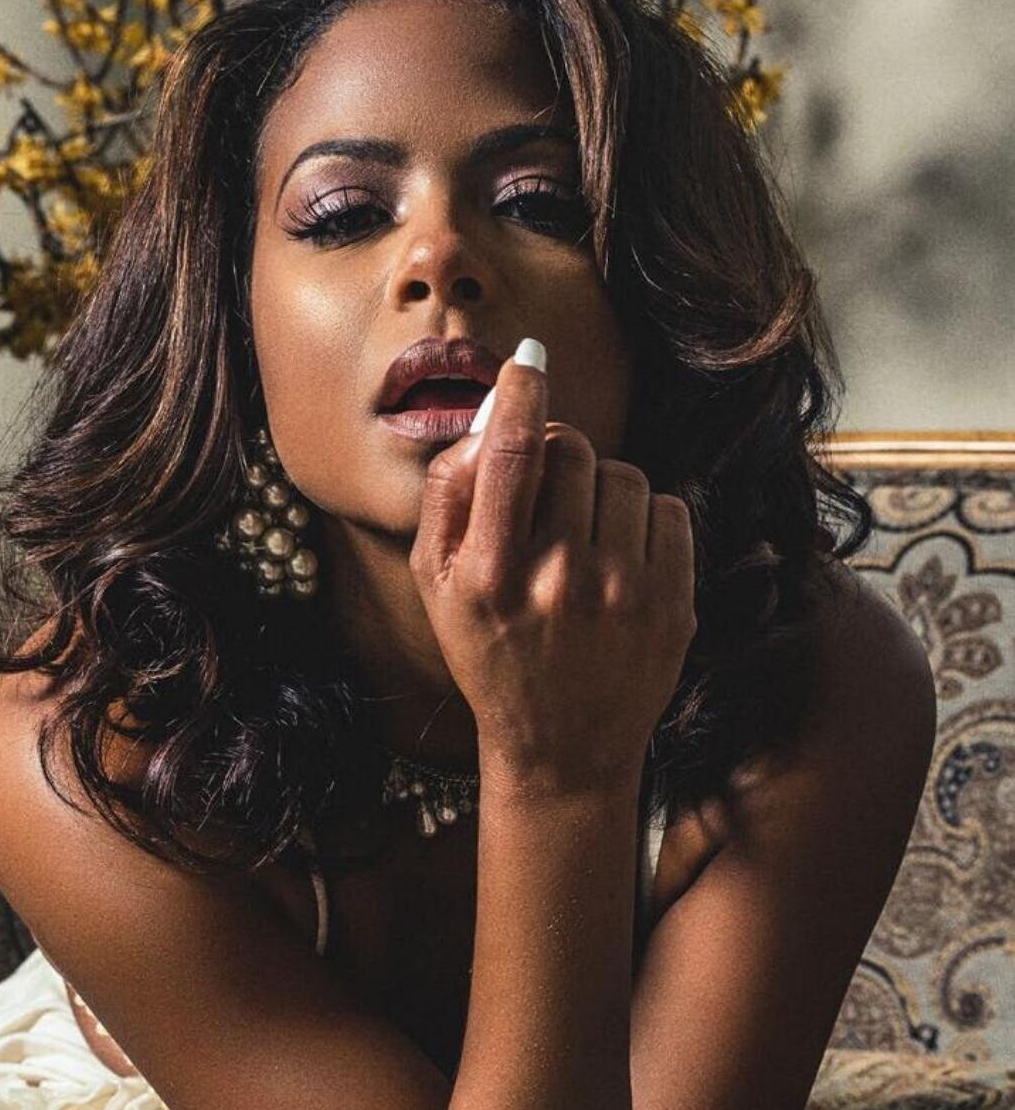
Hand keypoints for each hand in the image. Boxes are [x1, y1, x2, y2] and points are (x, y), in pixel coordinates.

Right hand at [408, 345, 696, 789]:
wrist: (561, 747)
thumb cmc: (490, 653)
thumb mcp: (437, 586)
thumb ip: (450, 497)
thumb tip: (492, 416)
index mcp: (488, 575)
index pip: (510, 453)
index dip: (519, 393)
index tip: (526, 362)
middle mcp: (557, 581)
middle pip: (571, 450)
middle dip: (557, 453)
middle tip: (547, 490)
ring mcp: (622, 594)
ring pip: (623, 474)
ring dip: (601, 488)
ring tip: (583, 538)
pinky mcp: (672, 604)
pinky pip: (668, 508)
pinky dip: (644, 519)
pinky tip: (620, 559)